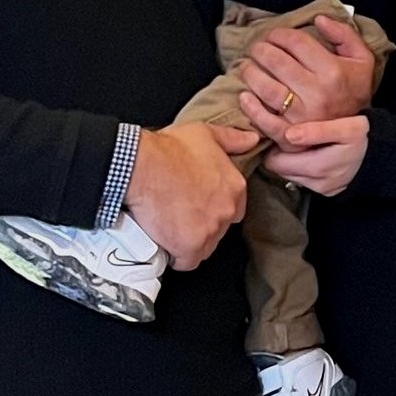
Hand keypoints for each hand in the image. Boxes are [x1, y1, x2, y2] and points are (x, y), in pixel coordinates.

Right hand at [124, 121, 253, 267]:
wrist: (143, 167)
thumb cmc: (169, 149)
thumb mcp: (204, 133)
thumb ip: (232, 139)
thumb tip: (252, 139)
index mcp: (235, 187)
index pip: (234, 207)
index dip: (214, 206)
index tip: (198, 202)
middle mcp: (226, 212)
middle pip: (219, 228)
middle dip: (203, 223)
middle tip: (180, 212)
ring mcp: (209, 232)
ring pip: (205, 246)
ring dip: (191, 240)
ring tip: (170, 226)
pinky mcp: (190, 248)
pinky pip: (187, 261)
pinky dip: (177, 255)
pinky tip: (166, 243)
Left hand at [236, 15, 377, 142]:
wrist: (358, 132)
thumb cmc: (353, 89)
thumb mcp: (361, 58)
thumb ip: (344, 34)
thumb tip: (319, 19)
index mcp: (333, 71)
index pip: (296, 43)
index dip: (279, 34)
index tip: (273, 35)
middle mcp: (317, 93)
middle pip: (277, 62)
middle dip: (260, 49)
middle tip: (255, 48)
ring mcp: (302, 117)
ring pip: (267, 89)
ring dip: (250, 73)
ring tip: (246, 66)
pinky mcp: (291, 136)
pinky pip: (266, 121)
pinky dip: (251, 107)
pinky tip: (244, 95)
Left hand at [261, 116, 368, 197]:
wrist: (386, 157)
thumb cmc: (365, 137)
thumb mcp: (346, 127)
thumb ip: (317, 131)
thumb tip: (288, 135)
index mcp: (318, 167)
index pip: (276, 162)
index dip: (271, 145)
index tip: (271, 128)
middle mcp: (316, 183)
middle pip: (280, 170)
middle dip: (276, 153)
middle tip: (279, 132)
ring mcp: (322, 190)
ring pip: (290, 175)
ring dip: (287, 161)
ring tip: (292, 142)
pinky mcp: (326, 192)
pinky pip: (303, 179)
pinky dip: (300, 167)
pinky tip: (307, 153)